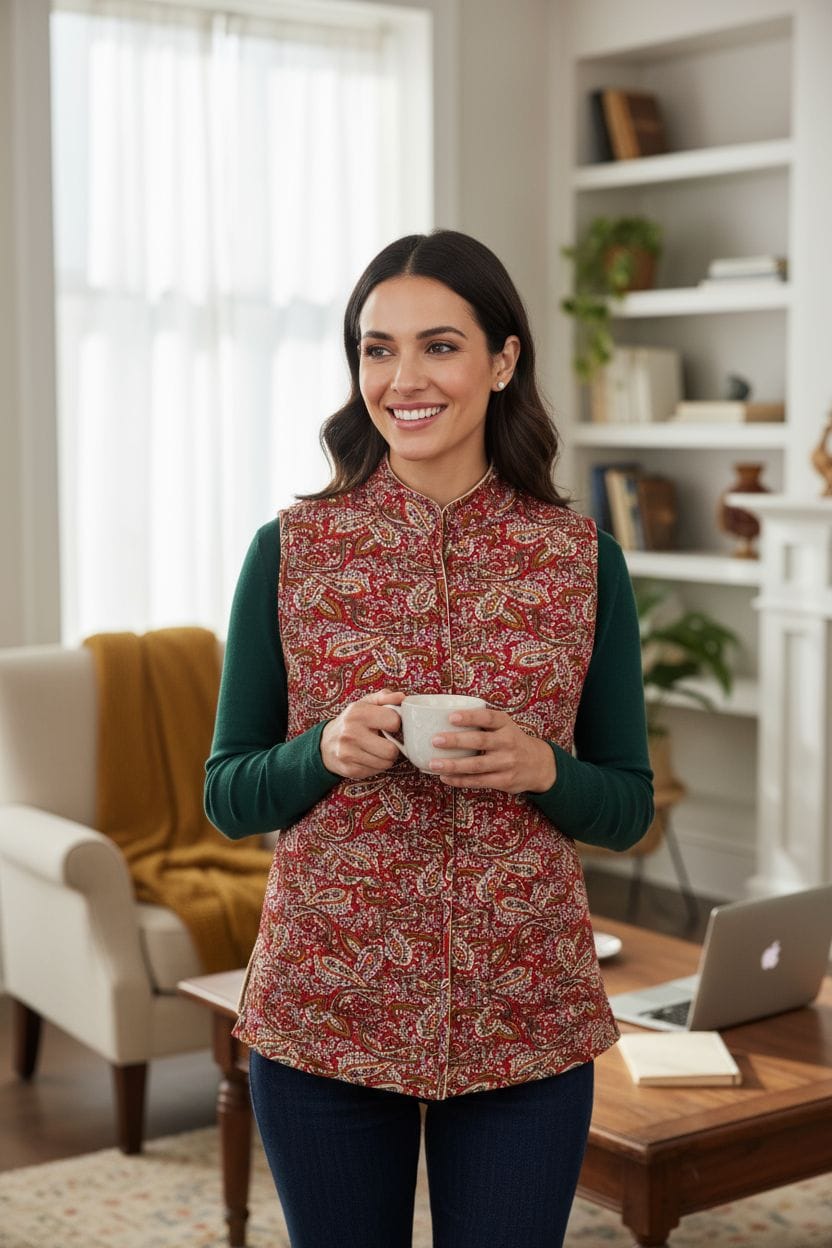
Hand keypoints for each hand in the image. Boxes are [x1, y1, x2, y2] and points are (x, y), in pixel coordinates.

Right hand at [320, 689, 405, 779]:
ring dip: (386, 758)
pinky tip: (368, 757)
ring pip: (386, 763)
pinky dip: (376, 765)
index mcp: (357, 713)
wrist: (326, 743)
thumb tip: (401, 697)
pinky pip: (377, 771)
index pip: (393, 721)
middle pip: (391, 750)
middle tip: (387, 741)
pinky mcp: (349, 769)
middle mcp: (350, 733)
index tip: (390, 724)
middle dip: (393, 746)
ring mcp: (348, 753)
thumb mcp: (365, 704)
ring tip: (377, 749)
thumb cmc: (351, 722)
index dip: (396, 723)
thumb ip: (384, 697)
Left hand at [429, 707, 556, 794]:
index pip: (488, 718)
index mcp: (506, 724)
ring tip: (434, 763)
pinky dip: (460, 780)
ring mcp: (507, 763)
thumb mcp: (504, 727)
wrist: (539, 765)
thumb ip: (482, 724)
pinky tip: (445, 777)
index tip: (451, 717)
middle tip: (435, 740)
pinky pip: (478, 781)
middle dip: (456, 741)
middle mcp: (508, 742)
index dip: (470, 717)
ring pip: (476, 765)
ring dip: (453, 765)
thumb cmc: (511, 742)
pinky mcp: (504, 781)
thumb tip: (442, 720)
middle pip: (480, 741)